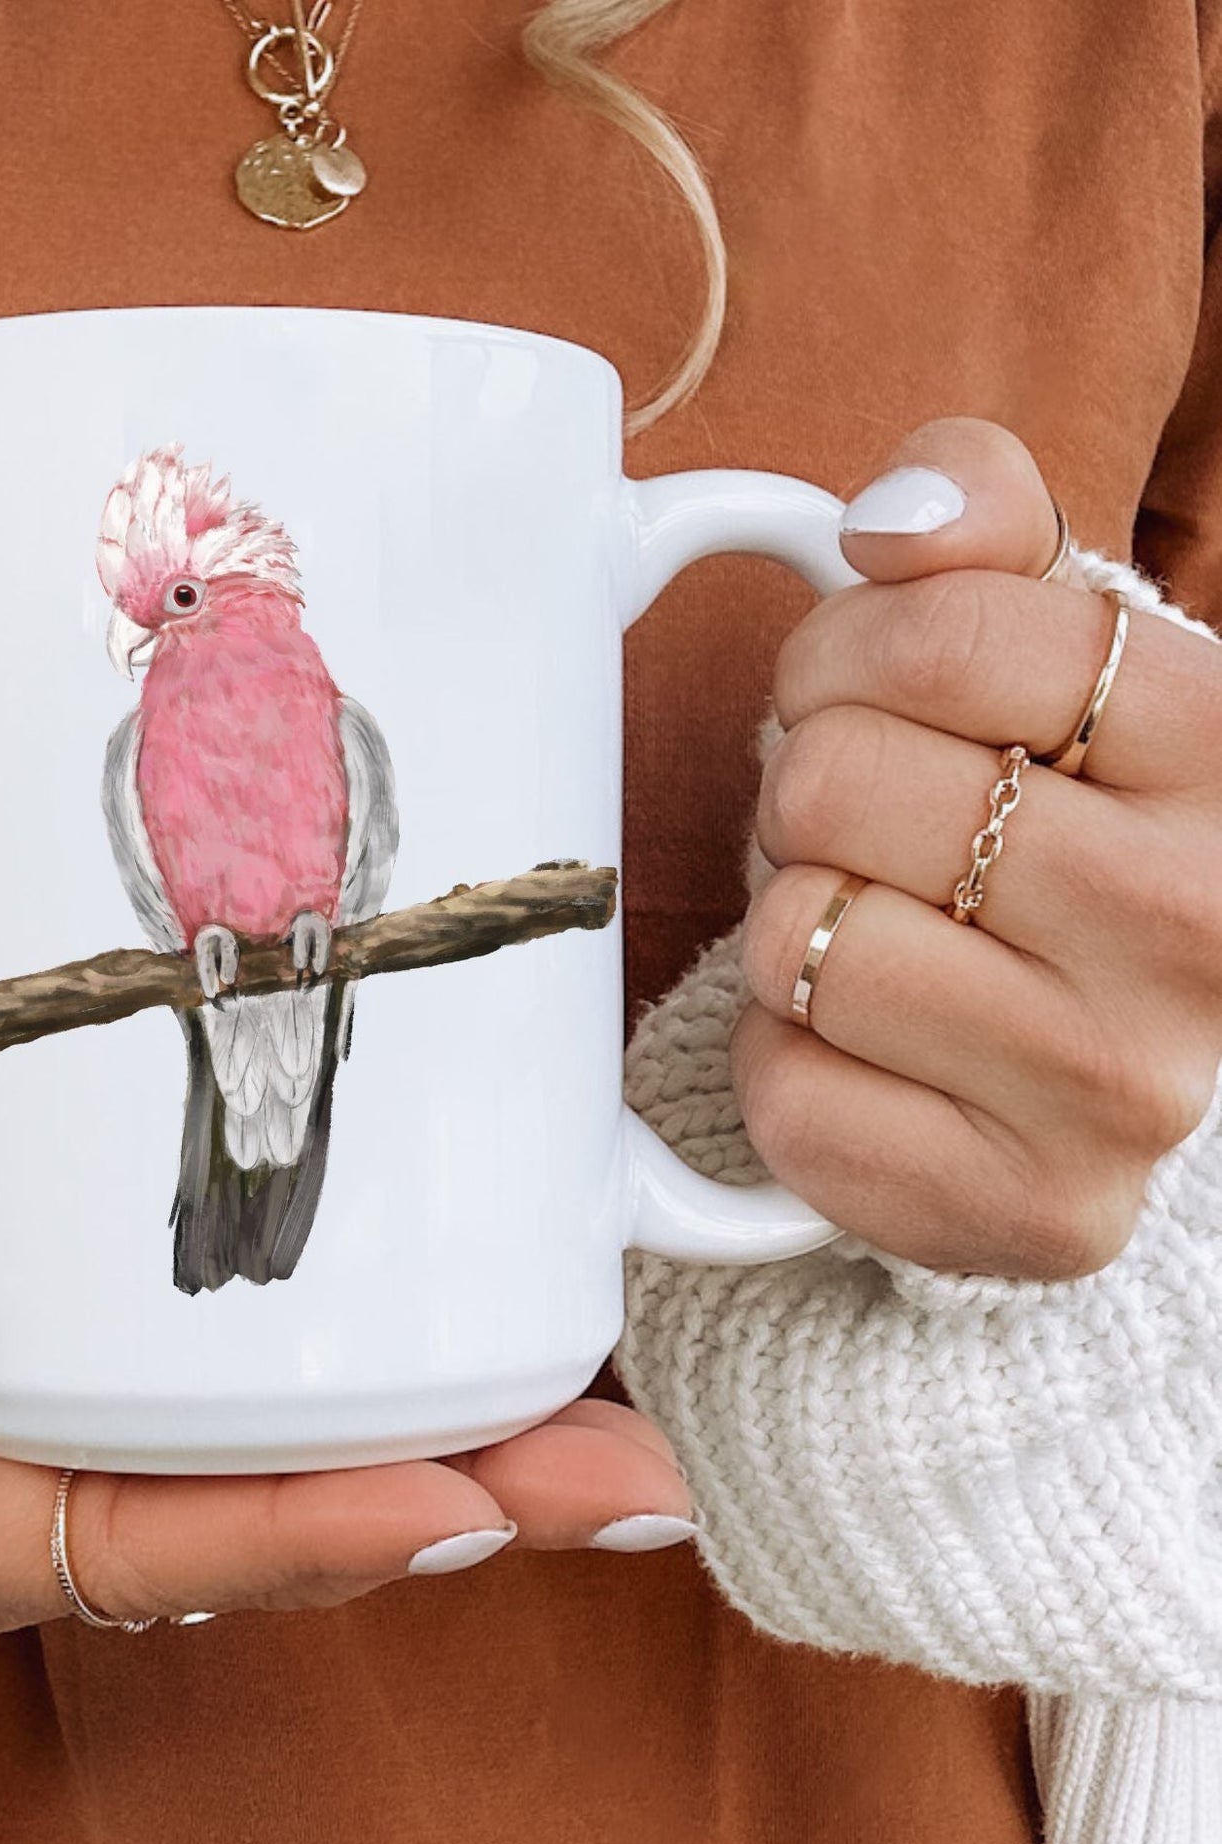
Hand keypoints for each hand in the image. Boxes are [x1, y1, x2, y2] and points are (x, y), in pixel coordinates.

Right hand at [0, 1183, 694, 1628]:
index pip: (124, 1541)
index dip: (295, 1530)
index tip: (459, 1501)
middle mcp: (2, 1505)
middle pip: (250, 1530)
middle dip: (449, 1506)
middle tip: (629, 1474)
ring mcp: (42, 1451)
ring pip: (264, 1480)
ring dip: (441, 1457)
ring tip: (608, 1427)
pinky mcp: (62, 1385)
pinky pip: (224, 1420)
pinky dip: (353, 1403)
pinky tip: (463, 1364)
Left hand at [737, 417, 1221, 1279]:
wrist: (1069, 1048)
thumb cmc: (1036, 824)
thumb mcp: (1040, 649)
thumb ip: (980, 532)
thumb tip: (899, 511)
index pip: (946, 631)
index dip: (842, 651)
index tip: (856, 691)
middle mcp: (1204, 928)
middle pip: (839, 783)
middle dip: (803, 794)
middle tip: (860, 832)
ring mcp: (1128, 1091)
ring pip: (798, 940)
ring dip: (790, 925)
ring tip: (869, 932)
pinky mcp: (1029, 1213)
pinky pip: (787, 1091)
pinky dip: (783, 1057)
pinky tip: (865, 1048)